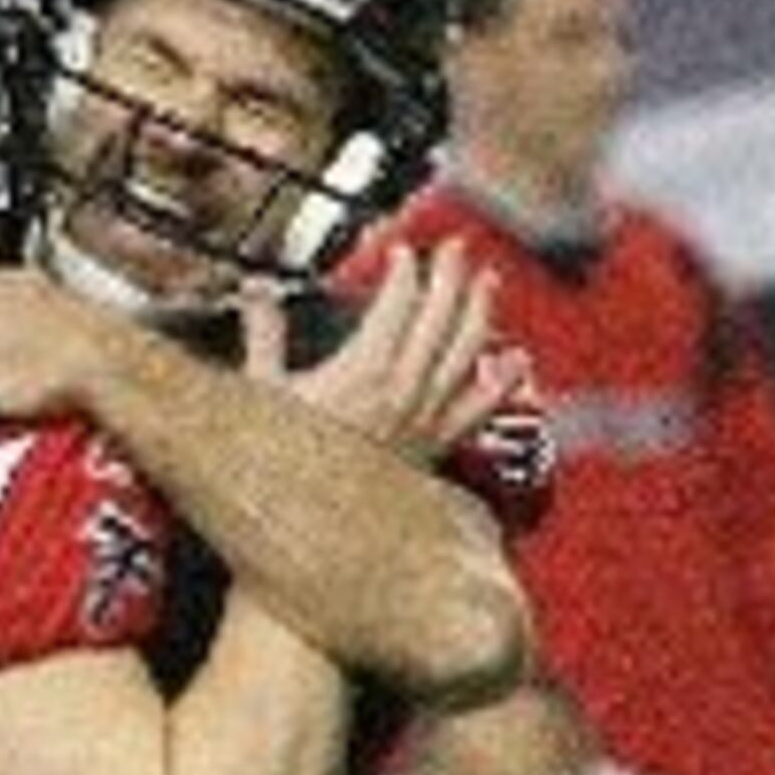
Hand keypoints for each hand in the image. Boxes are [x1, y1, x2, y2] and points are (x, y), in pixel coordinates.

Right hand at [264, 243, 514, 470]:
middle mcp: (405, 391)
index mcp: (366, 370)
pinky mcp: (436, 447)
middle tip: (455, 247)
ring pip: (466, 354)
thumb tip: (257, 294)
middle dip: (449, 276)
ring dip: (480, 312)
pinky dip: (501, 383)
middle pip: (439, 318)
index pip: (398, 303)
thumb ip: (263, 337)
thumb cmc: (288, 466)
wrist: (319, 527)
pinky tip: (517, 363)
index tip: (402, 253)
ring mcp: (426, 419)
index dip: (404, 272)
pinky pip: (478, 409)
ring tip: (489, 282)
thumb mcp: (263, 394)